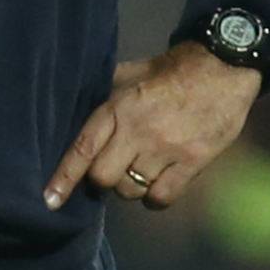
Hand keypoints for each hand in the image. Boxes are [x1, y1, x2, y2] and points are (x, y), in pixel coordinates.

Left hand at [43, 40, 261, 211]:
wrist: (220, 69)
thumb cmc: (169, 71)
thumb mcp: (129, 74)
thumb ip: (105, 94)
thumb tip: (78, 109)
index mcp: (119, 107)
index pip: (84, 148)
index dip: (64, 177)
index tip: (49, 200)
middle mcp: (138, 132)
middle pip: (104, 178)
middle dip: (101, 179)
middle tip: (109, 170)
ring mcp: (166, 150)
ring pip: (131, 190)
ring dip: (129, 187)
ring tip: (136, 171)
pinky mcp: (192, 163)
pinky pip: (162, 197)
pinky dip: (154, 197)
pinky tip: (156, 184)